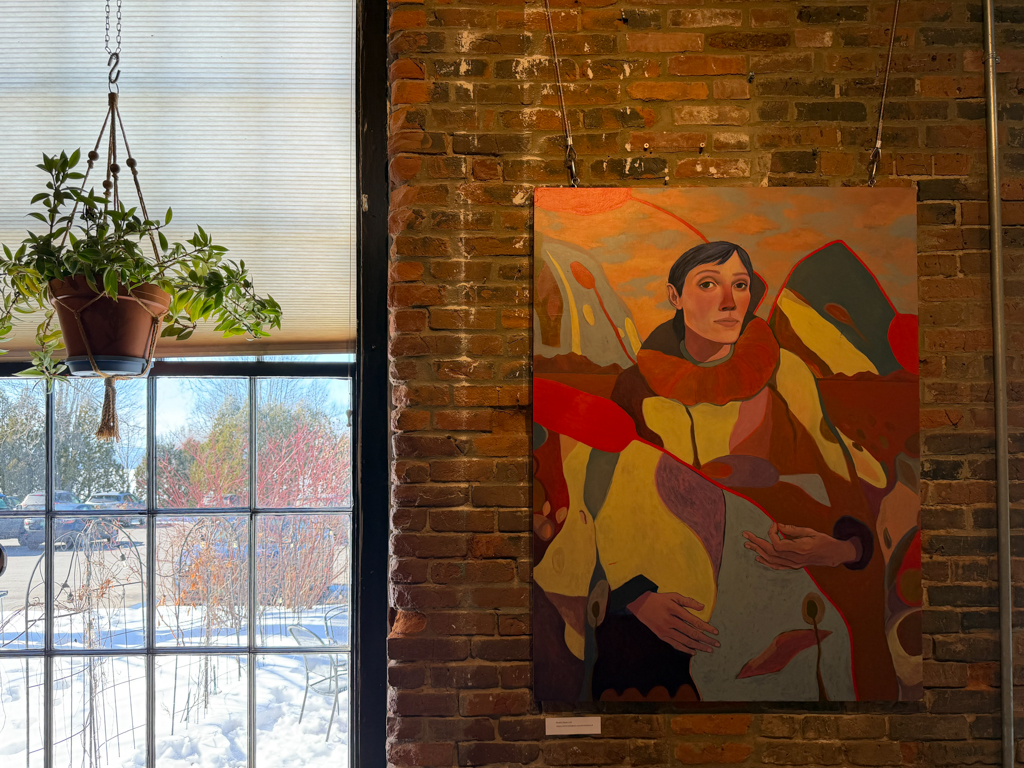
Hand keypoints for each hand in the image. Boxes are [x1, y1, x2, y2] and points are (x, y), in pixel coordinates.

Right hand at [627, 591, 719, 654]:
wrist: (639, 604)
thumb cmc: (659, 599)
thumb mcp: (673, 596)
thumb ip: (688, 601)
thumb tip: (703, 607)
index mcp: (674, 609)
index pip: (694, 620)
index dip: (706, 627)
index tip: (716, 632)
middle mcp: (670, 621)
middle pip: (691, 633)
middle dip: (706, 639)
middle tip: (716, 644)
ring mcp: (665, 630)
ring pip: (685, 641)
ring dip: (698, 646)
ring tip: (709, 650)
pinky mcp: (661, 636)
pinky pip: (675, 644)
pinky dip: (685, 649)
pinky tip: (694, 652)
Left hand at [743, 522, 857, 569]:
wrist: (833, 554)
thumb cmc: (823, 540)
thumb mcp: (810, 531)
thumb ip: (793, 530)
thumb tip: (779, 526)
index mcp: (800, 549)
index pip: (778, 544)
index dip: (772, 534)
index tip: (774, 525)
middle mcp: (795, 559)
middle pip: (771, 552)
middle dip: (757, 542)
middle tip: (746, 535)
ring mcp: (794, 564)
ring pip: (772, 560)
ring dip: (758, 551)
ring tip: (748, 544)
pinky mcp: (794, 566)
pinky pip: (777, 566)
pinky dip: (767, 561)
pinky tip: (759, 557)